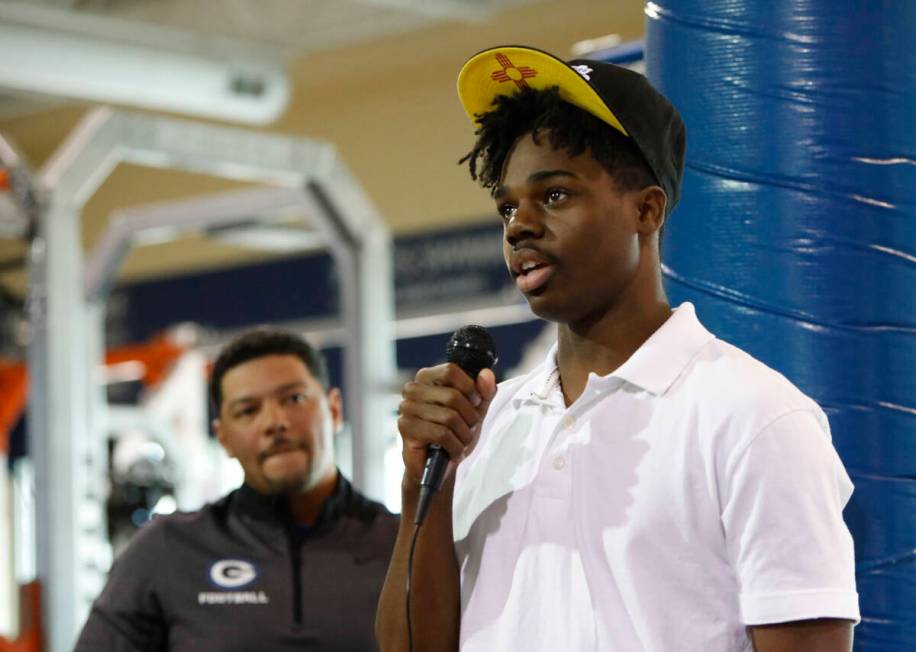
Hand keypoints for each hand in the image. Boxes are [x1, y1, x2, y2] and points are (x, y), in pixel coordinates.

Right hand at [397, 363, 496, 482]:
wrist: (439, 466)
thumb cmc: (454, 433)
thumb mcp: (475, 409)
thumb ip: (484, 391)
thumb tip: (486, 374)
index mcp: (426, 378)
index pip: (450, 370)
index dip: (470, 388)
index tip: (475, 403)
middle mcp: (412, 389)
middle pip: (453, 395)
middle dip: (470, 417)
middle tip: (468, 429)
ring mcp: (407, 408)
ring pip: (449, 417)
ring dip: (464, 435)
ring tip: (461, 442)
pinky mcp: (406, 428)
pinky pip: (441, 434)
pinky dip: (455, 446)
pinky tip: (452, 451)